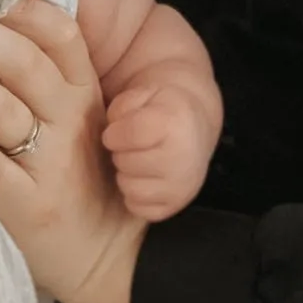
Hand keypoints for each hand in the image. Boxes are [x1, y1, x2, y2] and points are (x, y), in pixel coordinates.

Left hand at [0, 0, 147, 302]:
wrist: (106, 258)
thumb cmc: (77, 178)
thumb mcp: (74, 120)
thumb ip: (42, 77)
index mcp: (85, 93)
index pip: (59, 33)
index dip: (15, 5)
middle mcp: (72, 121)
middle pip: (19, 61)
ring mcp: (51, 164)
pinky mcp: (28, 205)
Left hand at [103, 84, 213, 221]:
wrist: (193, 128)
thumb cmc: (159, 109)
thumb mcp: (140, 94)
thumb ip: (119, 106)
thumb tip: (108, 132)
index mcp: (173, 123)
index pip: (127, 135)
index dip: (114, 134)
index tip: (117, 131)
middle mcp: (183, 158)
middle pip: (125, 163)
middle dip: (121, 152)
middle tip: (132, 146)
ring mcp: (182, 185)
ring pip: (129, 188)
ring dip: (126, 174)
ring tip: (138, 160)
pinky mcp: (176, 205)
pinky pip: (137, 208)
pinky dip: (134, 195)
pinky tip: (143, 177)